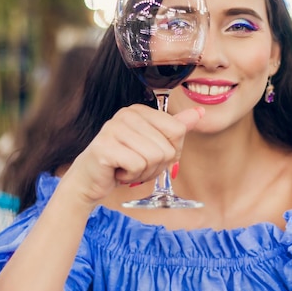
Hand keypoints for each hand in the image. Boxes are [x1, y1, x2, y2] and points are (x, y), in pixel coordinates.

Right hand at [65, 104, 203, 205]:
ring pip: (154, 158)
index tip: (149, 154)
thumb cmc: (124, 162)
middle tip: (135, 165)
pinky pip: (138, 166)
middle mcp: (126, 114)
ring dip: (143, 172)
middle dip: (155, 166)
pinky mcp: (105, 147)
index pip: (178, 131)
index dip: (170, 152)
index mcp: (140, 110)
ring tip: (126, 168)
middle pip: (167, 148)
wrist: (90, 180)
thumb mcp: (154, 144)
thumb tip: (201, 112)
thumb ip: (176, 128)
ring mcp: (113, 128)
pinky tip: (117, 172)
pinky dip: (130, 177)